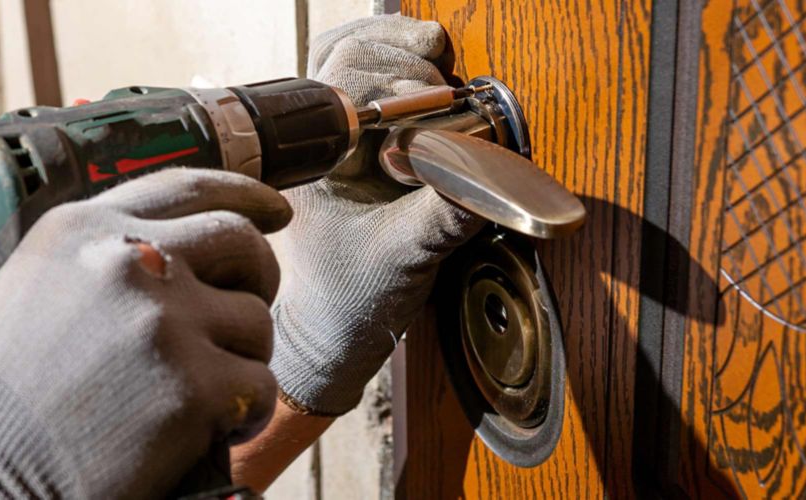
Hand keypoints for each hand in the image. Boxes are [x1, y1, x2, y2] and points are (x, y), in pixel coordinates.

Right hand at [0, 170, 290, 497]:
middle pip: (241, 242)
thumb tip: (171, 251)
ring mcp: (164, 321)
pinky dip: (243, 414)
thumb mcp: (29, 295)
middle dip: (259, 277)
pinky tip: (205, 432)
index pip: (187, 186)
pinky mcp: (193, 386)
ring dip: (243, 359)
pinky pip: (260, 386)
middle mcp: (127, 261)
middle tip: (246, 315)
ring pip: (257, 321)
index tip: (276, 210)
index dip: (245, 194)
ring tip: (196, 395)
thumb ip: (97, 262)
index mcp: (80, 231)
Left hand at [269, 15, 485, 415]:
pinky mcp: (355, 152)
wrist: (333, 334)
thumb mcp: (404, 259)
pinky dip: (404, 82)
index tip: (439, 90)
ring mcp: (333, 144)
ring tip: (438, 70)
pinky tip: (433, 85)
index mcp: (312, 162)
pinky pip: (373, 96)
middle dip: (402, 58)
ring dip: (402, 62)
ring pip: (358, 69)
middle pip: (349, 57)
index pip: (345, 79)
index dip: (398, 75)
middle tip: (443, 77)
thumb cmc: (352, 302)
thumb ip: (445, 216)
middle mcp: (316, 144)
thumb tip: (492, 176)